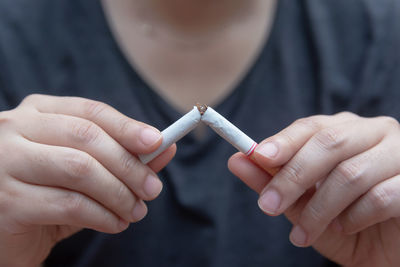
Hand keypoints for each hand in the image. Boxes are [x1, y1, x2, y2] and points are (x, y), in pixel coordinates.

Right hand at [0, 94, 175, 266]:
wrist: (4, 233)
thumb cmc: (47, 194)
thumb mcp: (85, 172)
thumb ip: (123, 157)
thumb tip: (166, 148)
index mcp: (38, 113)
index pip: (90, 112)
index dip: (127, 127)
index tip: (158, 142)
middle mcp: (15, 129)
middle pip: (87, 137)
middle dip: (129, 165)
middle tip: (152, 189)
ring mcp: (5, 162)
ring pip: (80, 169)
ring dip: (118, 193)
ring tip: (136, 211)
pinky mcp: (6, 201)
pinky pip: (69, 204)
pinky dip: (102, 215)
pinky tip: (115, 223)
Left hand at [229, 112, 399, 266]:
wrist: (388, 254)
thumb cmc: (345, 223)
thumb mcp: (303, 205)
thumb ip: (273, 181)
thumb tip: (236, 160)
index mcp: (347, 131)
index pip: (312, 127)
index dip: (284, 141)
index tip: (258, 157)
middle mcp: (375, 133)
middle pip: (329, 143)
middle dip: (292, 177)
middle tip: (268, 206)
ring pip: (350, 173)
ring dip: (319, 208)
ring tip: (302, 234)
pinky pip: (380, 196)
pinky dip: (354, 217)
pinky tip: (343, 228)